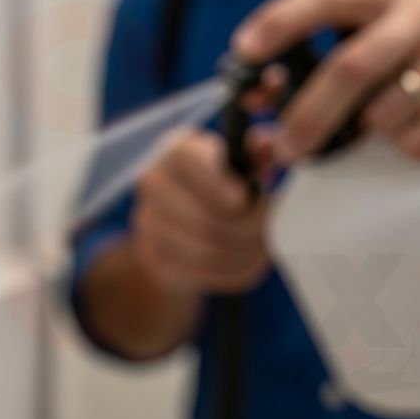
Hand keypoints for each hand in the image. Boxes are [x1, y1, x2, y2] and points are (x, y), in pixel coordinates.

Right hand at [132, 129, 271, 294]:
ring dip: (245, 252)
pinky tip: (249, 261)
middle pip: (204, 217)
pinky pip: (202, 272)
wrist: (178, 224)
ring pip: (206, 250)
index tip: (245, 198)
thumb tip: (267, 145)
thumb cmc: (218, 185)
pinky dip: (233, 271)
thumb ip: (255, 153)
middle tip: (270, 227)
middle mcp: (154, 181)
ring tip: (265, 245)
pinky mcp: (154, 256)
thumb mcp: (240, 162)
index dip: (220, 183)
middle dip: (248, 227)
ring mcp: (148, 222)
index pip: (191, 161)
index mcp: (177, 150)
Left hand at [233, 0, 419, 162]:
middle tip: (285, 148)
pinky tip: (418, 128)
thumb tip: (257, 99)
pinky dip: (402, 148)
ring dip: (366, 134)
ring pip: (383, 113)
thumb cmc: (410, 61)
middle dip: (308, 114)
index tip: (244, 51)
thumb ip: (312, 64)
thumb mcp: (366, 45)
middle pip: (350, 68)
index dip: (280, 22)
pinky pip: (417, 140)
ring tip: (379, 123)